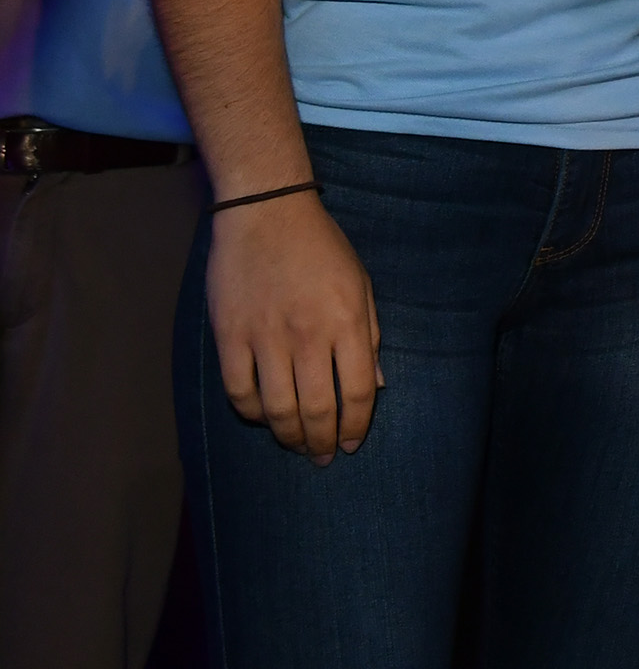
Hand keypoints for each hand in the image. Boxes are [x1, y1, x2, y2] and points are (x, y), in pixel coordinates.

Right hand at [207, 193, 382, 461]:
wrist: (266, 212)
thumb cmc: (322, 248)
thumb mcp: (361, 285)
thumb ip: (370, 336)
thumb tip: (378, 385)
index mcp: (347, 322)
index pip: (359, 391)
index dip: (357, 426)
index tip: (351, 444)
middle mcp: (308, 335)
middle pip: (318, 409)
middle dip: (322, 442)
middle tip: (322, 456)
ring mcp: (265, 337)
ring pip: (277, 408)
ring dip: (288, 436)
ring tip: (296, 445)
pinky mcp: (229, 335)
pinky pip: (238, 390)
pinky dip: (250, 413)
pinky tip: (261, 417)